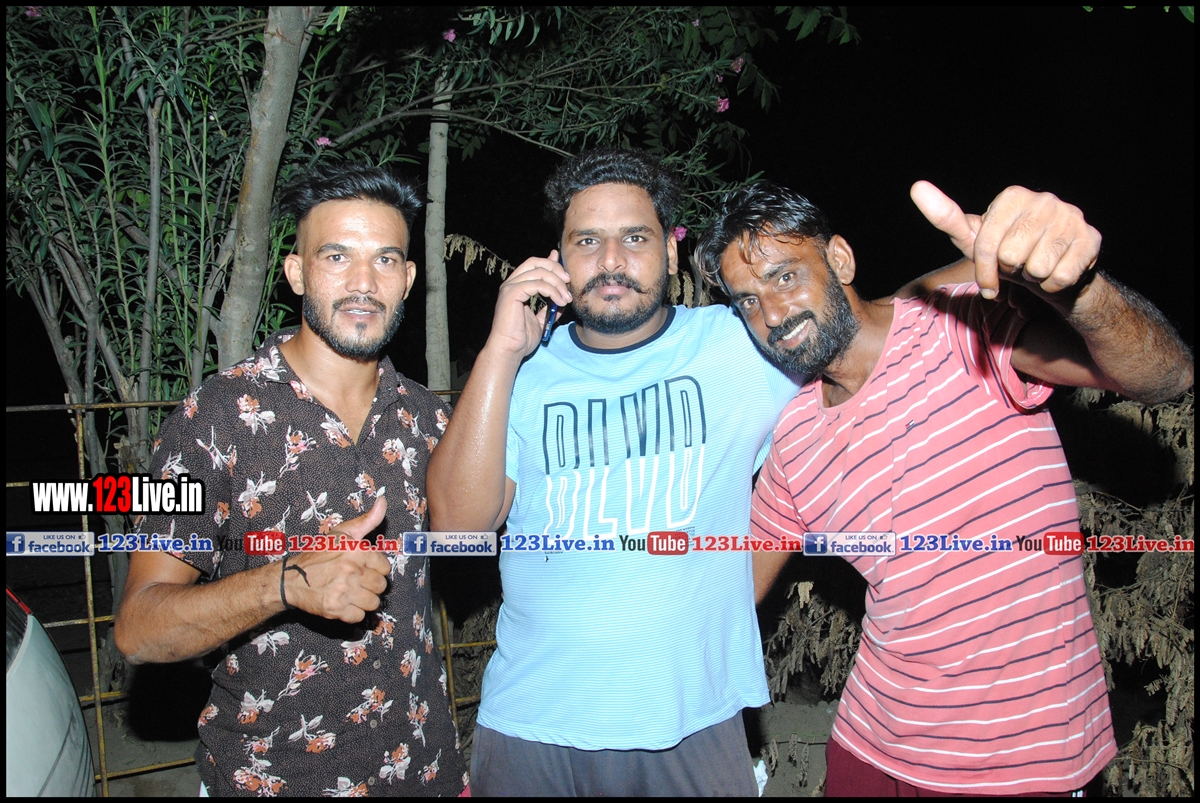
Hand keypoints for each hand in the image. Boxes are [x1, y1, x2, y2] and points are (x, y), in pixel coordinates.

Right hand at [284, 497, 392, 622]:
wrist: (291, 577)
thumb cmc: (319, 554)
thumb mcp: (343, 532)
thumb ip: (367, 519)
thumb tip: (383, 501)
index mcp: (357, 551)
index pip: (386, 568)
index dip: (376, 569)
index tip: (364, 569)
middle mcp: (352, 571)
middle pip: (381, 587)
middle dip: (371, 586)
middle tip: (357, 582)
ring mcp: (344, 591)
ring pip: (373, 603)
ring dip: (364, 600)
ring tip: (352, 593)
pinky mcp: (335, 609)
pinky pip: (358, 616)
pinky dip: (352, 613)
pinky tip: (344, 603)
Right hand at [486, 251, 572, 357]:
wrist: (509, 350)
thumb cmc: (521, 338)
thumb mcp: (541, 319)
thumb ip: (549, 306)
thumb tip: (562, 296)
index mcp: (516, 287)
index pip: (533, 264)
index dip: (550, 262)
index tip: (566, 272)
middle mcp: (511, 283)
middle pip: (536, 262)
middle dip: (555, 269)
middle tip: (569, 282)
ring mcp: (510, 287)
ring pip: (539, 272)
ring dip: (558, 284)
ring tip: (567, 299)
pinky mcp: (511, 294)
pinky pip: (537, 284)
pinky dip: (552, 291)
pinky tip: (560, 302)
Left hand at [911, 181, 1100, 302]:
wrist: (1055, 276)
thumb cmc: (1010, 257)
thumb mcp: (975, 241)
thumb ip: (947, 218)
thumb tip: (917, 187)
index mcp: (1013, 196)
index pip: (986, 244)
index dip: (985, 271)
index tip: (989, 279)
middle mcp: (1045, 199)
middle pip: (1011, 256)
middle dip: (1011, 272)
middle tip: (1020, 268)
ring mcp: (1071, 217)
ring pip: (1037, 267)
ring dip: (1034, 279)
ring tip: (1037, 269)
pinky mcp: (1091, 239)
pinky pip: (1061, 277)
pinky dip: (1054, 286)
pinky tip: (1057, 274)